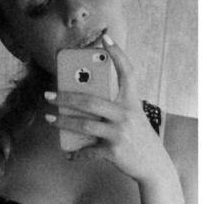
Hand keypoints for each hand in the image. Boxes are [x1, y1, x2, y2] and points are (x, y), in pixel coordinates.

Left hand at [44, 36, 174, 184]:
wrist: (154, 165)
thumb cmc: (139, 138)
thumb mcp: (132, 118)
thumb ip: (113, 108)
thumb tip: (81, 103)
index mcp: (132, 102)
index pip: (127, 72)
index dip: (118, 54)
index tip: (106, 37)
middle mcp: (126, 115)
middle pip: (90, 101)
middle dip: (65, 96)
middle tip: (48, 94)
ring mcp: (119, 133)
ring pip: (84, 125)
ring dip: (63, 121)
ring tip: (50, 118)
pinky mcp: (114, 151)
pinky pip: (88, 151)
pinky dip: (76, 154)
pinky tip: (69, 154)